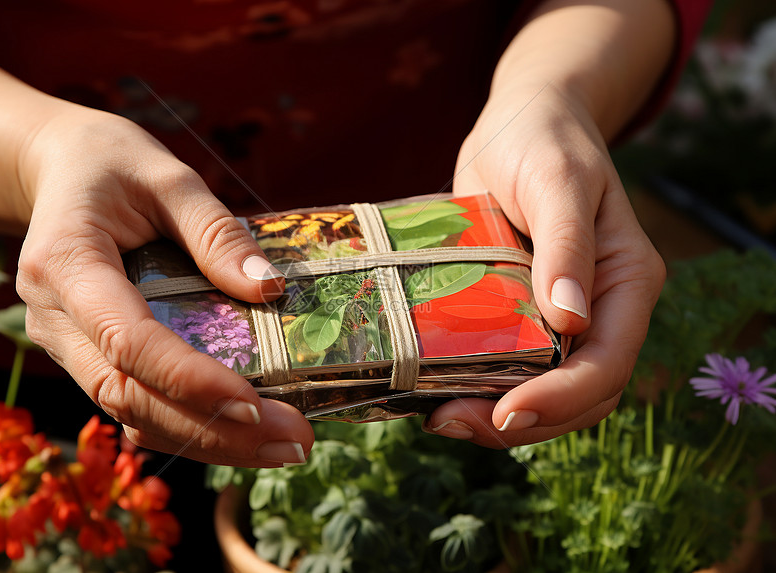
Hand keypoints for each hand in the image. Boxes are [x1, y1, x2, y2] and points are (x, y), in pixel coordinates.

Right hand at [15, 107, 312, 466]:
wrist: (59, 172)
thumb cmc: (112, 165)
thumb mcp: (169, 177)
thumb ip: (217, 232)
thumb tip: (271, 292)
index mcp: (65, 263)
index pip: (127, 340)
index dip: (189, 379)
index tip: (255, 405)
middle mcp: (54, 316)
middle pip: (128, 395)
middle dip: (213, 430)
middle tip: (293, 443)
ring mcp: (64, 343)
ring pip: (129, 413)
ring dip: (207, 441)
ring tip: (282, 449)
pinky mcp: (85, 356)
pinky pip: (132, 404)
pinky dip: (187, 426)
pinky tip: (242, 435)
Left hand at [424, 84, 664, 446]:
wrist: (519, 123)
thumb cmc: (545, 139)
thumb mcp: (557, 180)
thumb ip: (567, 243)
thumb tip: (573, 321)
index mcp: (626, 282)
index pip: (608, 363)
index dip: (563, 398)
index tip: (508, 411)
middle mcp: (600, 310)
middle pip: (577, 395)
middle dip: (522, 420)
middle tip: (452, 422)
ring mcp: (559, 318)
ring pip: (541, 391)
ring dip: (495, 416)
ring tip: (439, 416)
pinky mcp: (520, 315)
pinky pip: (507, 367)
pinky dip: (477, 386)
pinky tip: (434, 390)